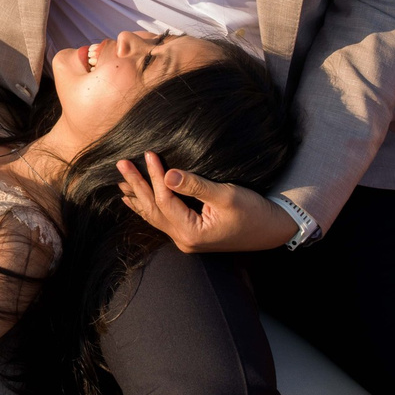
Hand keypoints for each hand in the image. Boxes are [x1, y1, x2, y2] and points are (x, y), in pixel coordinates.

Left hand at [115, 152, 300, 255]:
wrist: (273, 230)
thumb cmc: (254, 212)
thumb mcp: (226, 196)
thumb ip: (195, 185)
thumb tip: (168, 174)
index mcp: (191, 232)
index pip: (164, 200)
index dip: (154, 176)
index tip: (147, 154)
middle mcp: (184, 239)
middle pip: (152, 210)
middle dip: (136, 185)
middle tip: (120, 164)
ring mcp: (186, 239)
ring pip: (155, 217)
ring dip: (138, 197)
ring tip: (121, 182)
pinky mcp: (191, 235)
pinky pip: (163, 220)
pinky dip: (149, 208)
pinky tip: (137, 202)